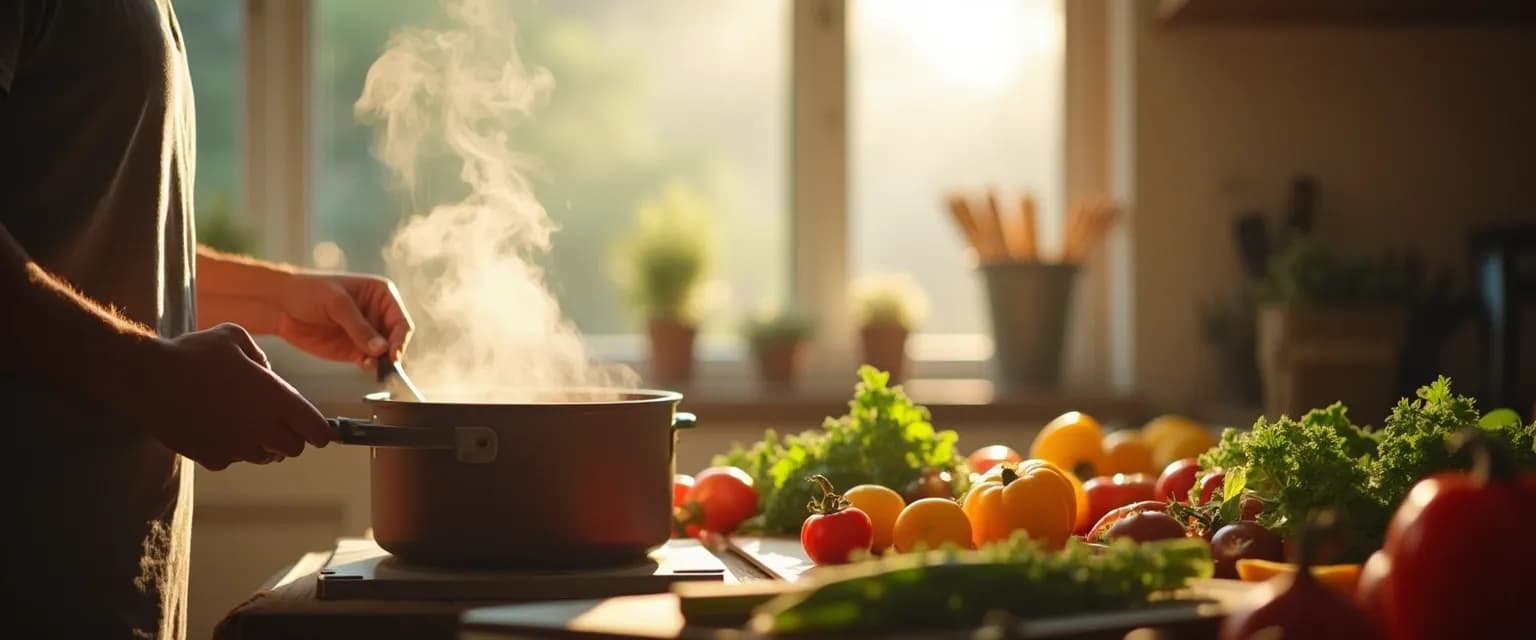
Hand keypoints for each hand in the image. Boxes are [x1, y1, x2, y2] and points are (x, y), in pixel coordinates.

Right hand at [136, 324, 332, 469]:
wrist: (148, 379)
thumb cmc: (194, 353)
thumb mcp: (235, 337)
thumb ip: (260, 357)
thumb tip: (266, 373)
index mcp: (276, 399)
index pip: (317, 431)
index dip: (319, 430)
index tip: (315, 429)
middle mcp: (262, 428)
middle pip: (293, 449)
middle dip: (290, 437)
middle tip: (274, 421)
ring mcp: (238, 447)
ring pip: (265, 456)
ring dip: (262, 444)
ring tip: (241, 421)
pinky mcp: (213, 459)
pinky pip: (233, 459)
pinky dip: (230, 448)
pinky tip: (214, 427)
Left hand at [274, 273, 413, 367]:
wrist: (280, 305)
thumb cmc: (309, 291)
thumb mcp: (337, 304)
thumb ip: (359, 327)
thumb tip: (382, 348)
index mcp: (381, 295)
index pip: (400, 320)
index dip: (399, 338)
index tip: (393, 352)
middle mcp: (377, 315)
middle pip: (396, 339)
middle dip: (392, 351)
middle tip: (386, 362)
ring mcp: (366, 334)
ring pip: (384, 353)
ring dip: (382, 362)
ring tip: (371, 363)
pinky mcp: (353, 350)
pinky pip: (369, 361)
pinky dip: (369, 366)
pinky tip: (363, 365)